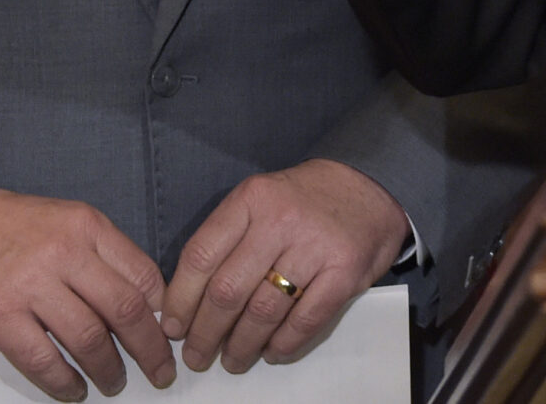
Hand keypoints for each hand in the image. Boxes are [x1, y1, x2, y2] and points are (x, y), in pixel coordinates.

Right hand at [0, 187, 173, 402]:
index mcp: (87, 227)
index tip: (168, 333)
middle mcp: (64, 254)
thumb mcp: (65, 221)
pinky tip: (74, 390)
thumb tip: (142, 301)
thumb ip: (101, 255)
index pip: (143, 274)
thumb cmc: (8, 226)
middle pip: (124, 310)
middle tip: (160, 372)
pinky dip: (63, 382)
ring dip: (108, 369)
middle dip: (149, 349)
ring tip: (115, 383)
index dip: (162, 311)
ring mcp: (30, 286)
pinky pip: (42, 359)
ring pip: (88, 338)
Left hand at [161, 159, 410, 374]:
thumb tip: (188, 301)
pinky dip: (284, 344)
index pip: (201, 256)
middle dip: (206, 333)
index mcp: (252, 199)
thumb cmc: (305, 201)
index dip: (181, 299)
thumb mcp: (261, 200)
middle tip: (198, 356)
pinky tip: (272, 351)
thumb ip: (228, 240)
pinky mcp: (346, 271)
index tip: (174, 328)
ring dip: (242, 346)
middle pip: (228, 290)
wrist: (371, 185)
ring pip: (263, 311)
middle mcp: (281, 220)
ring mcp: (316, 246)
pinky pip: (305, 320)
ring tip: (234, 360)